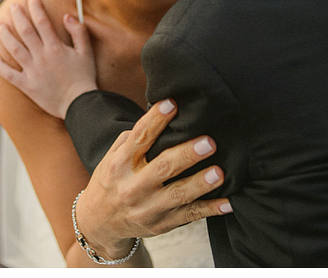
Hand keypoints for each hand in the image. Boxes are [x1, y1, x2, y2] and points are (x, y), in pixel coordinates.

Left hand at [0, 0, 97, 118]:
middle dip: (18, 16)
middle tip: (12, 7)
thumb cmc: (84, 77)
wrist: (79, 104)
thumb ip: (78, 32)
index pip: (42, 22)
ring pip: (14, 49)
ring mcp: (32, 71)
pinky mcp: (27, 85)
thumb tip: (67, 16)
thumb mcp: (86, 52)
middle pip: (25, 31)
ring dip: (5, 36)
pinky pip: (8, 74)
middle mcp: (41, 56)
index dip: (36, 8)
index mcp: (55, 47)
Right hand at [71, 99, 231, 261]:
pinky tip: (228, 203)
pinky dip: (210, 210)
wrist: (99, 223)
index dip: (155, 120)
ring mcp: (148, 208)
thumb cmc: (111, 181)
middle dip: (187, 154)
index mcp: (119, 164)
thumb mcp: (111, 157)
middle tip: (208, 142)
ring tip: (219, 172)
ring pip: (178, 195)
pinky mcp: (161, 224)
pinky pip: (189, 216)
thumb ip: (132, 139)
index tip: (172, 104)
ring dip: (200, 183)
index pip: (139, 138)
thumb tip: (159, 115)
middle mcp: (132, 187)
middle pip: (162, 167)